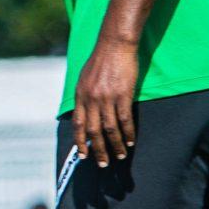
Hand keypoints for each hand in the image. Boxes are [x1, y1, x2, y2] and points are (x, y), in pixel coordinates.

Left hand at [72, 37, 140, 166]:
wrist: (114, 44)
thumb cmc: (101, 60)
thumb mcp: (84, 78)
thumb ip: (84, 95)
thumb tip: (84, 112)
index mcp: (80, 96)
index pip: (77, 124)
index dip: (79, 142)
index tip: (82, 155)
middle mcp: (91, 99)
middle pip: (93, 131)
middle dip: (97, 150)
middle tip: (103, 163)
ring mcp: (107, 98)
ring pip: (110, 129)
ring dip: (115, 145)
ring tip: (120, 155)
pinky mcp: (123, 95)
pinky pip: (125, 120)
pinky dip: (128, 133)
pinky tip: (131, 141)